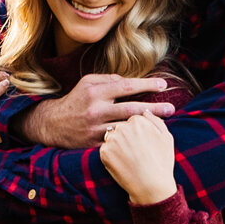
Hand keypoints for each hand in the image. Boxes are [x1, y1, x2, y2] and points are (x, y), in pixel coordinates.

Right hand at [19, 74, 174, 149]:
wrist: (52, 125)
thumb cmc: (76, 100)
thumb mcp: (88, 83)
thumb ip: (110, 79)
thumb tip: (130, 81)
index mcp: (96, 92)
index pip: (126, 86)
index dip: (147, 85)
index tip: (163, 85)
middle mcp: (96, 110)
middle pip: (131, 109)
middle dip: (154, 109)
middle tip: (171, 108)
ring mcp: (95, 129)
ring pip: (127, 128)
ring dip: (146, 127)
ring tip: (164, 125)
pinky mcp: (94, 144)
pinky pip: (118, 142)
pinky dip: (132, 141)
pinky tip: (146, 140)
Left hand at [98, 113, 177, 205]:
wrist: (150, 186)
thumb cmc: (161, 162)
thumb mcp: (166, 137)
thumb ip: (155, 120)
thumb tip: (146, 111)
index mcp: (138, 120)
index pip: (133, 119)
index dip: (138, 132)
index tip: (143, 142)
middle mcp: (122, 127)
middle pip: (120, 126)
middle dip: (126, 136)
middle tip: (135, 151)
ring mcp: (112, 140)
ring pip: (112, 137)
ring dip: (117, 144)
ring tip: (129, 158)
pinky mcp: (104, 153)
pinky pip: (106, 149)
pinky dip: (111, 155)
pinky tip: (122, 163)